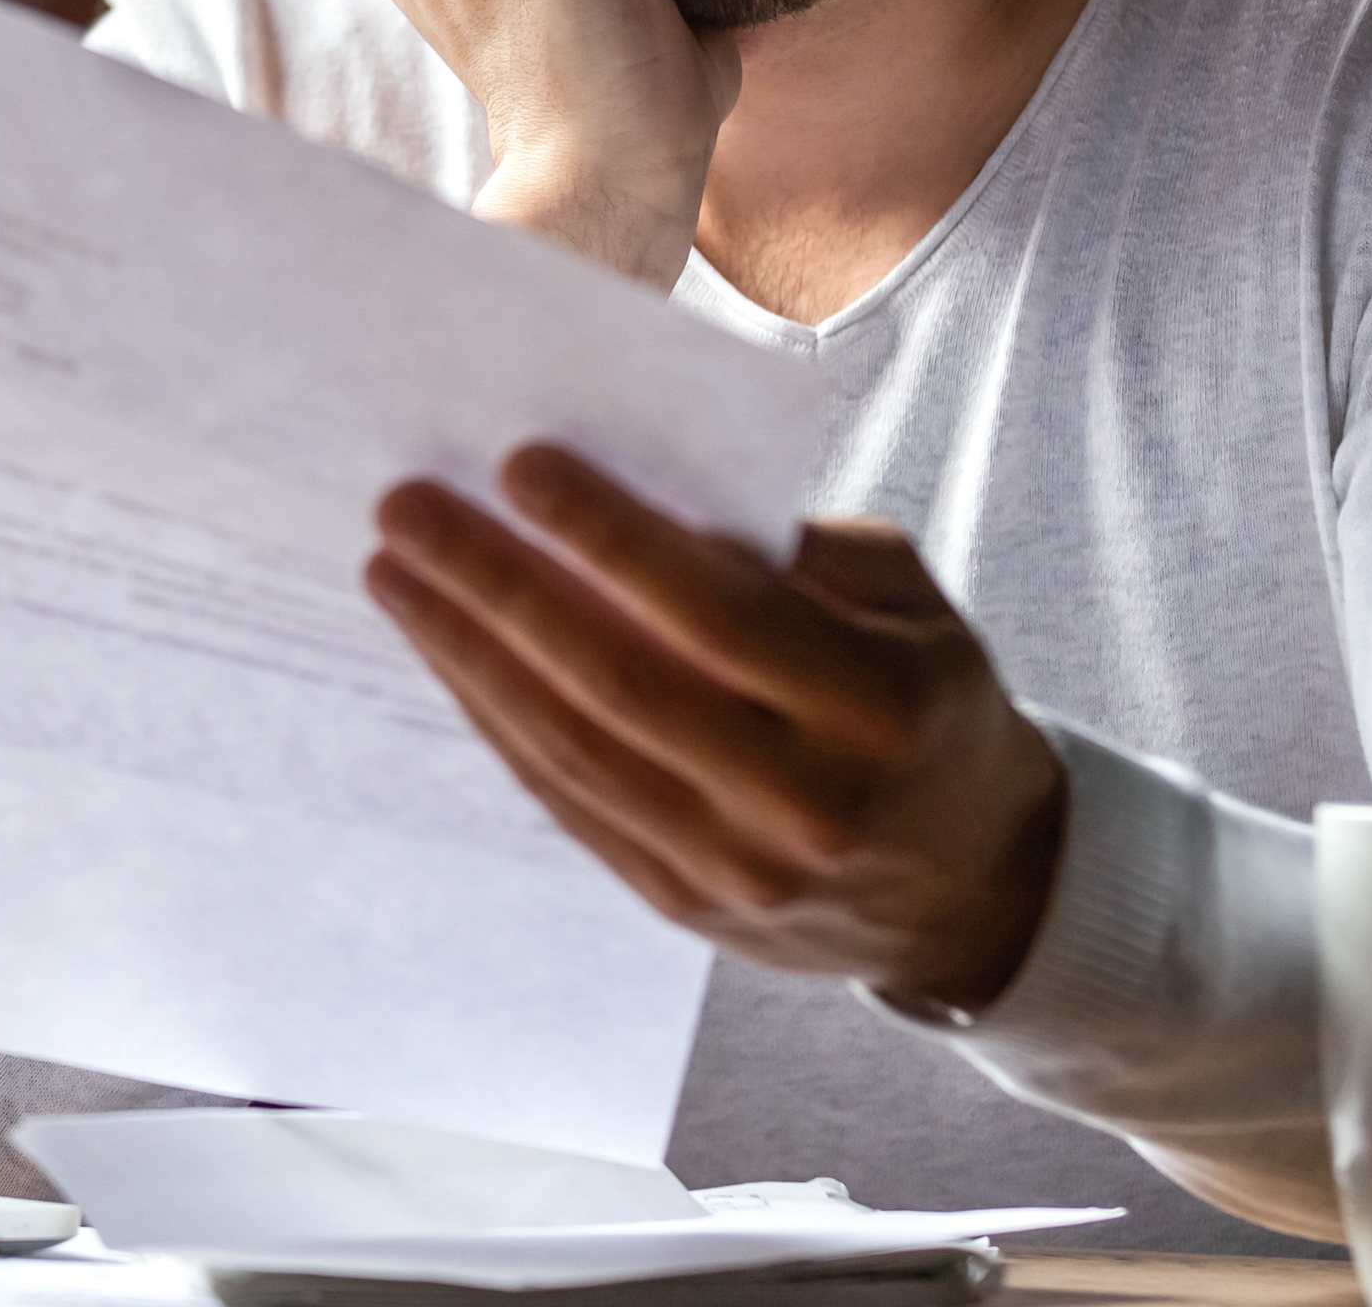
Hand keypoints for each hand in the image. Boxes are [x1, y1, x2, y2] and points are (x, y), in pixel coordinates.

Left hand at [365, 443, 1065, 1016]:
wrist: (974, 886)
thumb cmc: (927, 703)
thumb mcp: (912, 603)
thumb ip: (801, 552)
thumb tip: (648, 499)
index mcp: (879, 707)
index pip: (719, 614)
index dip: (611, 539)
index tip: (519, 464)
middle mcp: (807, 801)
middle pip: (621, 682)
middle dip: (499, 588)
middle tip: (408, 510)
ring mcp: (739, 871)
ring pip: (573, 751)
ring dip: (468, 656)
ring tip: (397, 573)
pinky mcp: (684, 907)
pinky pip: (569, 804)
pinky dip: (497, 725)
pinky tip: (447, 657)